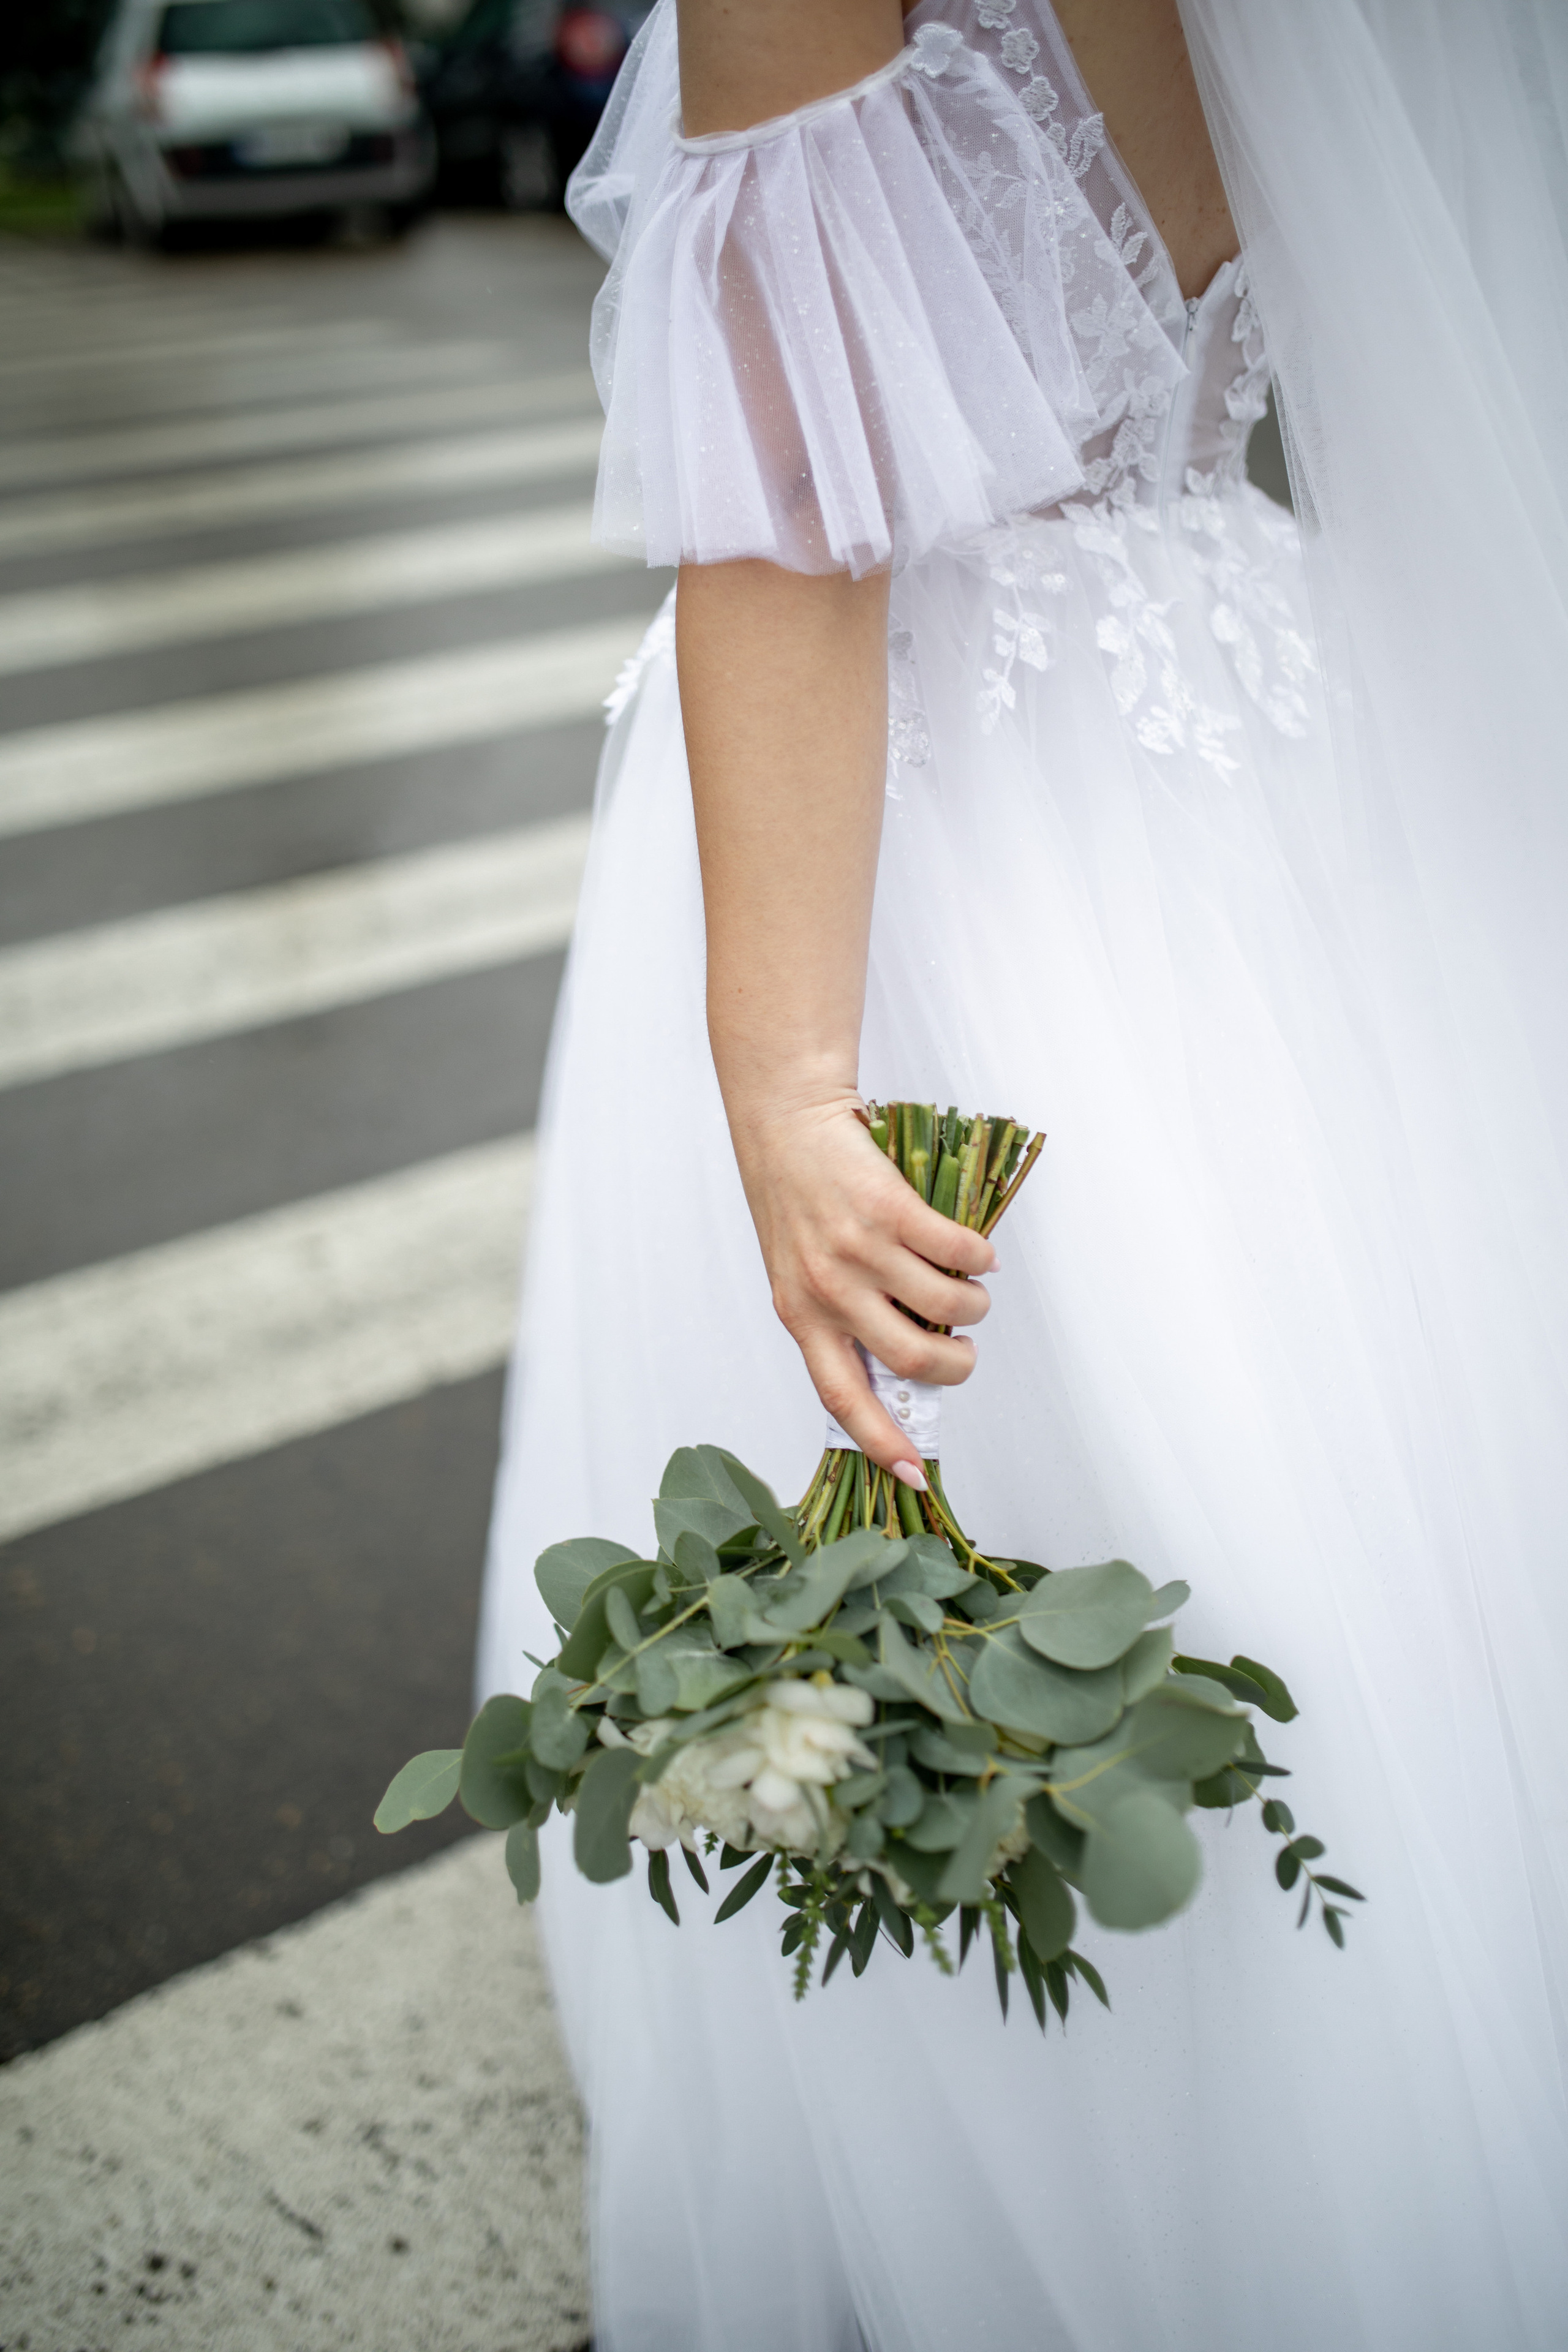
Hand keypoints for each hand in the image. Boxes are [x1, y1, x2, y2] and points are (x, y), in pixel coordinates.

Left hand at [730, 1088, 996, 1481]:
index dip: (881, 1441)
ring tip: (971, 1295)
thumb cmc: (794, 1200)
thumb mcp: (797, 1273)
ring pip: (944, 1305)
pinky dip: (979, 1259)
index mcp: (799, 1316)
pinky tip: (978, 1254)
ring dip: (974, 1309)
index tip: (913, 1475)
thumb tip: (899, 1365)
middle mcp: (827, 1289)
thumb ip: (835, 1319)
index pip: (841, 1397)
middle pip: (911, 1358)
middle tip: (964, 1352)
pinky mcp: (889, 1208)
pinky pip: (956, 1251)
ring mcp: (858, 1249)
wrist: (785, 1122)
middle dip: (955, 1366)